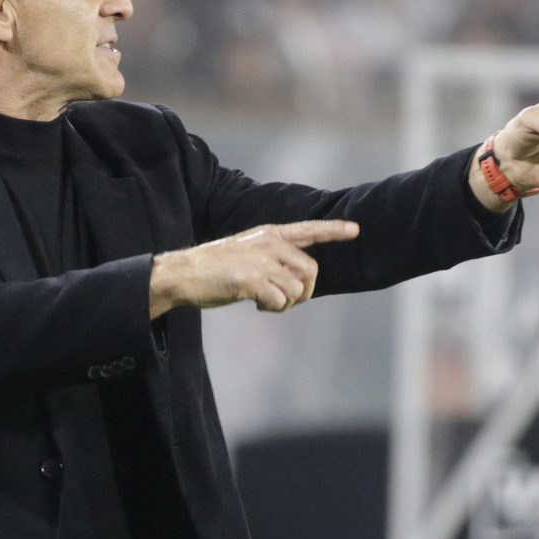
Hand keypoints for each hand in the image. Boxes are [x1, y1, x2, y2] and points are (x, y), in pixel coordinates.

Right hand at [149, 220, 359, 318]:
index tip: (356, 229)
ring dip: (285, 303)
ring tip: (265, 301)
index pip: (308, 229)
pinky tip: (257, 304)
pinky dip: (273, 308)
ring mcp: (261, 260)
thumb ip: (273, 256)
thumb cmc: (215, 267)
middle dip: (304, 292)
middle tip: (284, 301)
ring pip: (297, 289)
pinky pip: (281, 301)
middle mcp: (268, 243)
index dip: (333, 231)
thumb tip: (298, 277)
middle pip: (310, 271)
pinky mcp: (252, 279)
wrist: (183, 273)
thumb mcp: (247, 250)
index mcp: (269, 233)